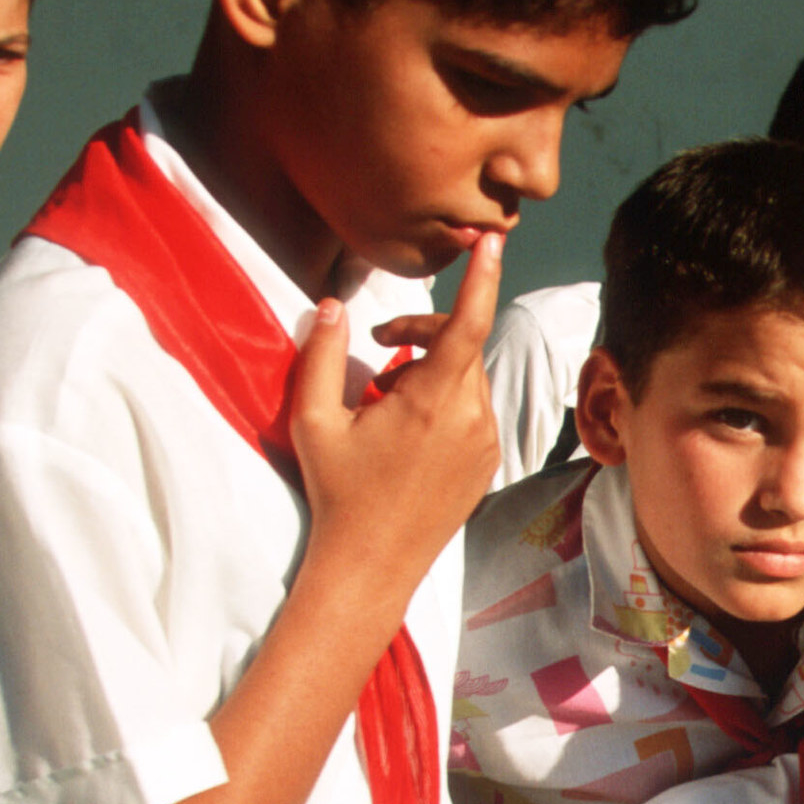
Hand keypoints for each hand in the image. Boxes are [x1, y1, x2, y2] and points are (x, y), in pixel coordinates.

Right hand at [285, 231, 503, 596]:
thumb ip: (321, 354)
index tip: (490, 240)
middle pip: (462, 345)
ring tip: (386, 398)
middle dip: (423, 332)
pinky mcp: (488, 462)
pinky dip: (445, 399)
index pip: (467, 324)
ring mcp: (485, 443)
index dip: (480, 277)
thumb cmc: (339, 492)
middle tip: (380, 345)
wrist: (373, 563)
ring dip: (433, 367)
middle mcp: (470, 419)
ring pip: (469, 376)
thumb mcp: (314, 419)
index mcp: (431, 402)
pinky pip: (474, 409)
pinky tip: (408, 429)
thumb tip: (330, 305)